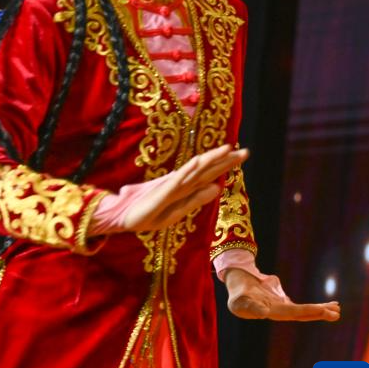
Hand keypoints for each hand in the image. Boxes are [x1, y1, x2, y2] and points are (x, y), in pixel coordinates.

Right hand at [123, 144, 248, 231]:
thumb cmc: (148, 214)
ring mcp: (171, 186)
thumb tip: (218, 188)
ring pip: (195, 170)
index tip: (242, 155)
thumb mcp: (177, 211)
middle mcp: (180, 183)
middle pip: (206, 169)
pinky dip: (188, 170)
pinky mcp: (162, 191)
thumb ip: (196, 199)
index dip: (225, 165)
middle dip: (225, 160)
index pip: (209, 174)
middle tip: (245, 151)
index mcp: (185, 187)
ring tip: (226, 149)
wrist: (123, 218)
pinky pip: (178, 179)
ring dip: (210, 159)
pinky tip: (199, 162)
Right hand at [225, 268, 340, 321]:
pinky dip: (315, 306)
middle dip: (319, 313)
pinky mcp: (284, 303)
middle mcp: (280, 313)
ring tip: (337, 307)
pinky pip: (303, 307)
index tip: (323, 310)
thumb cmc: (236, 294)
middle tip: (336, 312)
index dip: (308, 311)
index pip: (293, 312)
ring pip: (305, 311)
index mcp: (272, 312)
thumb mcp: (239, 300)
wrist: (236, 284)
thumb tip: (264, 313)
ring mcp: (283, 308)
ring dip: (321, 310)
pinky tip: (328, 305)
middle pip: (303, 314)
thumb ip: (249, 306)